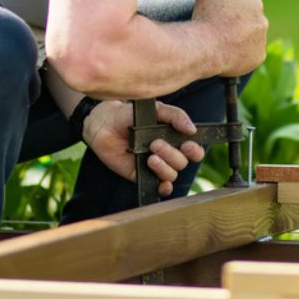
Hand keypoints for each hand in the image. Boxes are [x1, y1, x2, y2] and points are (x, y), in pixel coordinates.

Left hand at [81, 100, 205, 196]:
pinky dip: (163, 187)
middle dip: (172, 154)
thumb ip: (175, 116)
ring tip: (149, 156)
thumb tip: (192, 129)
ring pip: (172, 174)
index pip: (194, 150)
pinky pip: (159, 188)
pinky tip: (159, 182)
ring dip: (164, 166)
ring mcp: (155, 166)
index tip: (187, 144)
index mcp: (174, 138)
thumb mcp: (156, 110)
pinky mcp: (142, 176)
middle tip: (155, 144)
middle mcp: (168, 153)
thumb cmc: (130, 115)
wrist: (104, 124)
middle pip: (183, 162)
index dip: (194, 150)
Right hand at [193, 0, 267, 75]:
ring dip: (242, 41)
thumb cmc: (206, 17)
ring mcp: (263, 40)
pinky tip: (227, 55)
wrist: (207, 45)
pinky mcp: (259, 57)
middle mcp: (262, 20)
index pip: (244, 5)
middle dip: (239, 26)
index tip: (220, 17)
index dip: (231, 11)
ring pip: (252, 40)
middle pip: (250, 23)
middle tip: (222, 32)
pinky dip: (241, 56)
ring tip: (223, 45)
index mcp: (253, 2)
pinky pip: (250, 56)